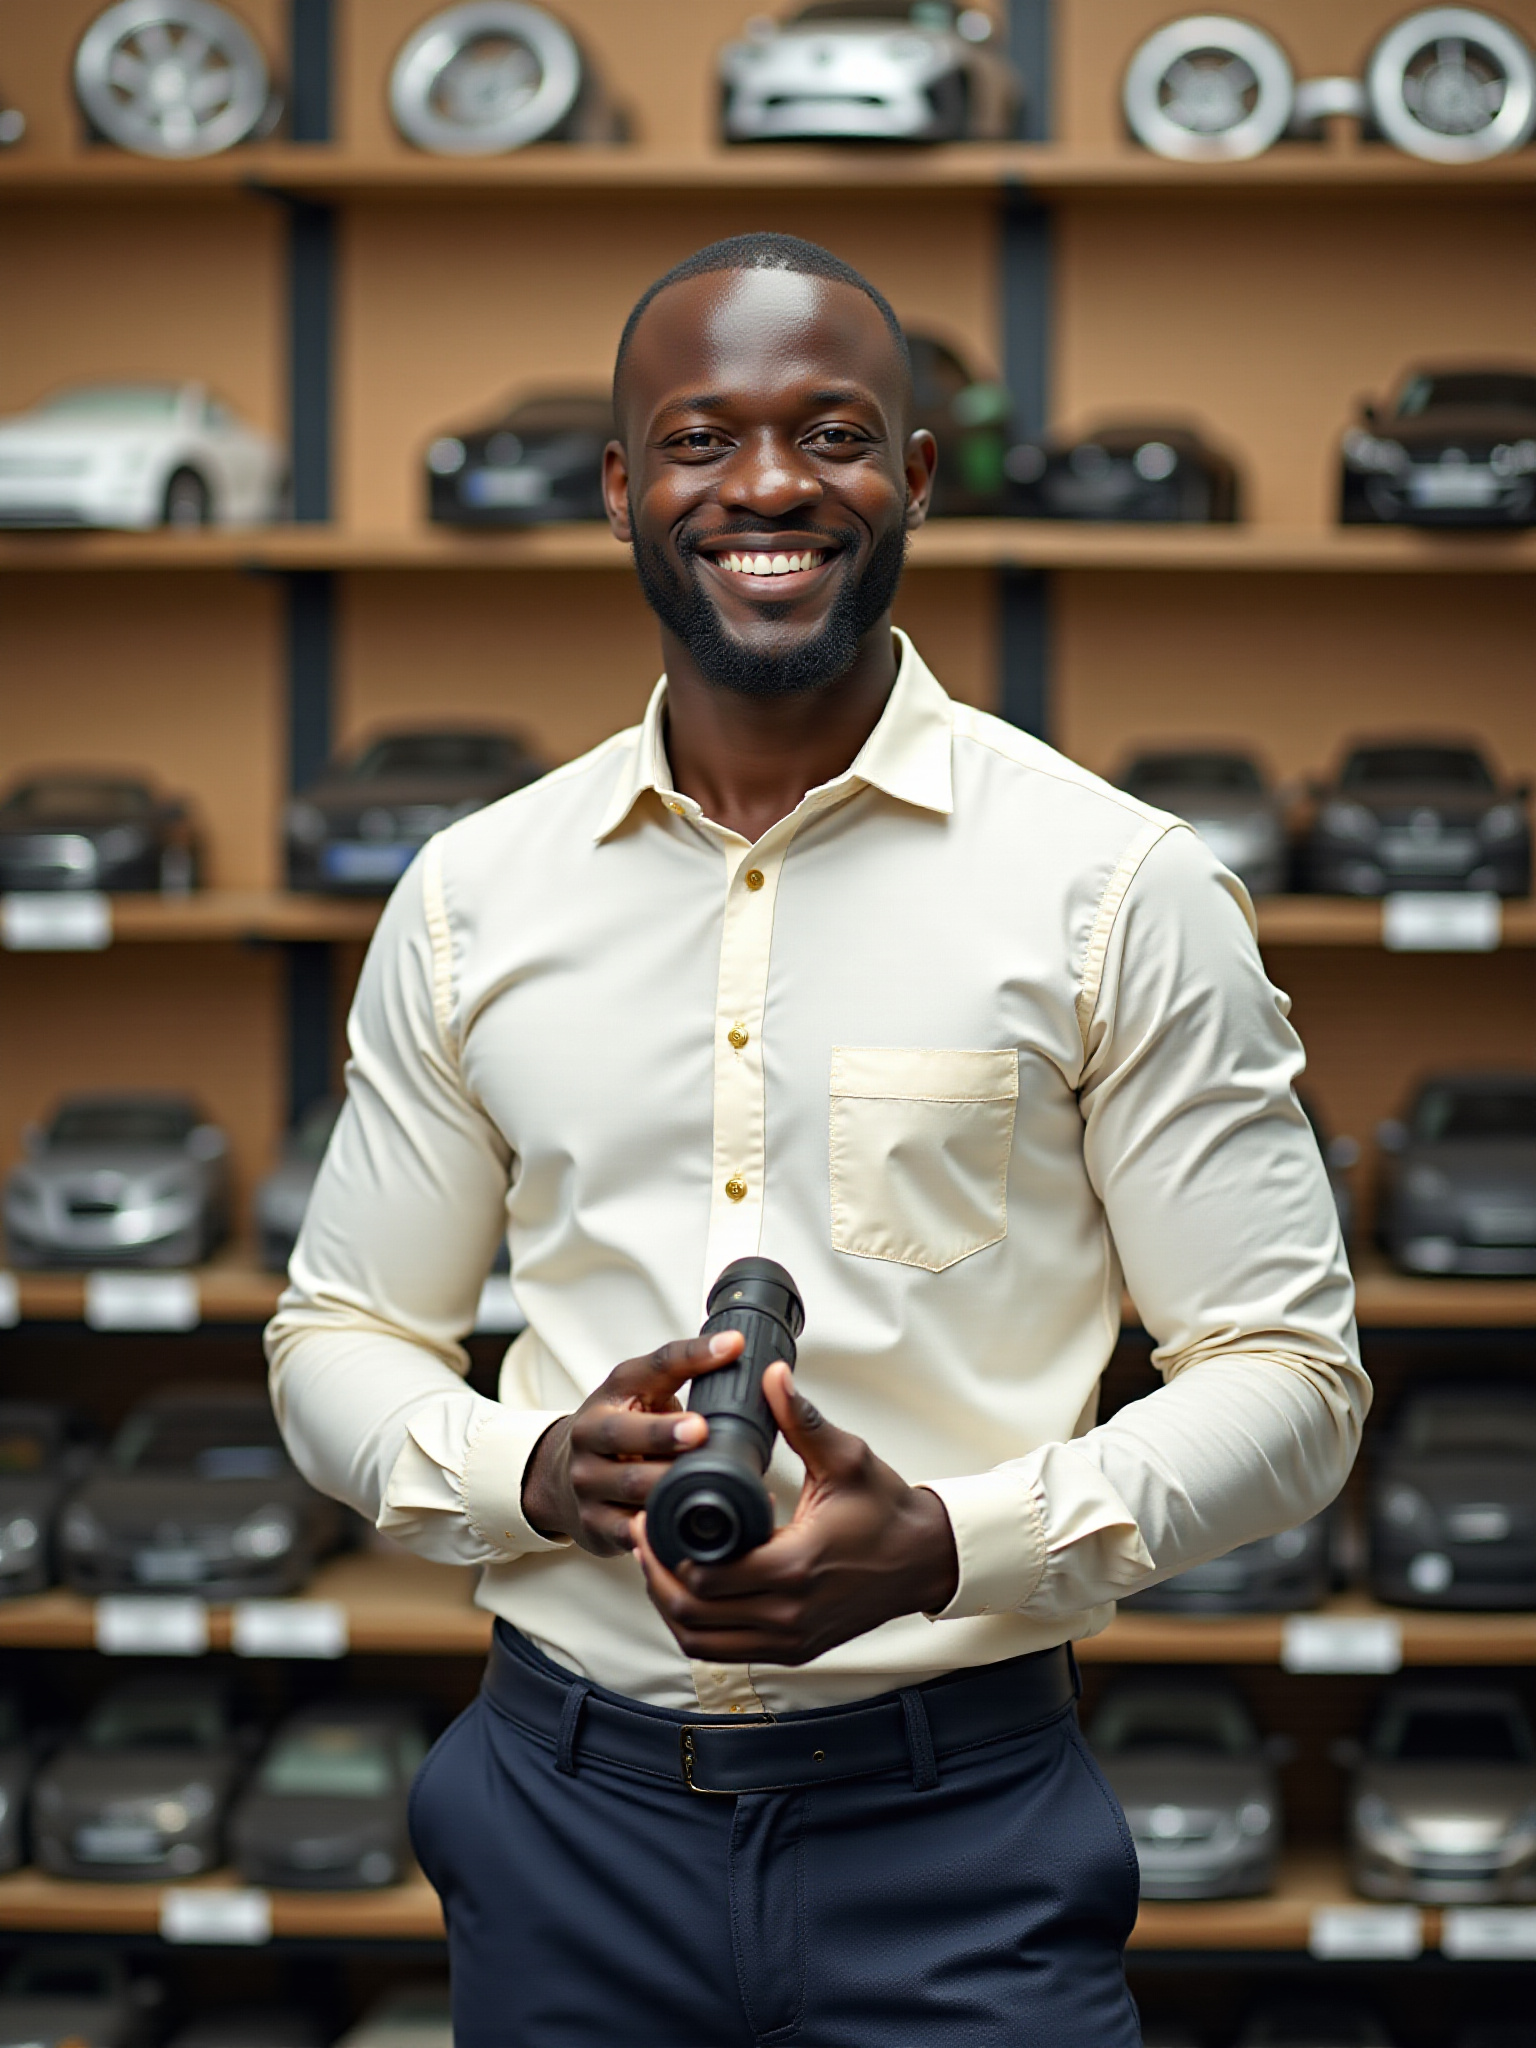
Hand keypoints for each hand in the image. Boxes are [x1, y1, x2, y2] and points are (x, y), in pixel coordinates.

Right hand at [521, 1329, 743, 1555]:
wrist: (561, 1475)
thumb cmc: (617, 1428)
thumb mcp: (641, 1392)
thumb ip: (683, 1371)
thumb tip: (735, 1349)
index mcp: (611, 1396)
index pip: (653, 1368)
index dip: (693, 1357)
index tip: (731, 1346)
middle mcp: (590, 1436)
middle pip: (623, 1433)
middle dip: (662, 1433)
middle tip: (699, 1430)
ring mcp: (588, 1482)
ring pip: (629, 1485)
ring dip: (667, 1484)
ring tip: (702, 1482)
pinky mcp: (595, 1524)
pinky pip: (628, 1532)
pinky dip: (653, 1531)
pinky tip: (677, 1528)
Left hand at [632, 1364, 959, 1664]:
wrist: (922, 1558)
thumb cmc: (885, 1509)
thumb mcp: (847, 1457)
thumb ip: (803, 1419)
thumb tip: (774, 1377)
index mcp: (795, 1566)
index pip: (706, 1577)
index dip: (665, 1551)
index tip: (650, 1516)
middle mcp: (789, 1613)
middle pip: (693, 1614)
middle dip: (656, 1576)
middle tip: (642, 1537)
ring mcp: (791, 1638)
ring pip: (702, 1641)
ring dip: (670, 1607)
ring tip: (657, 1564)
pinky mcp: (794, 1649)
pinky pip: (726, 1650)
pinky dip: (697, 1628)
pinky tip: (690, 1592)